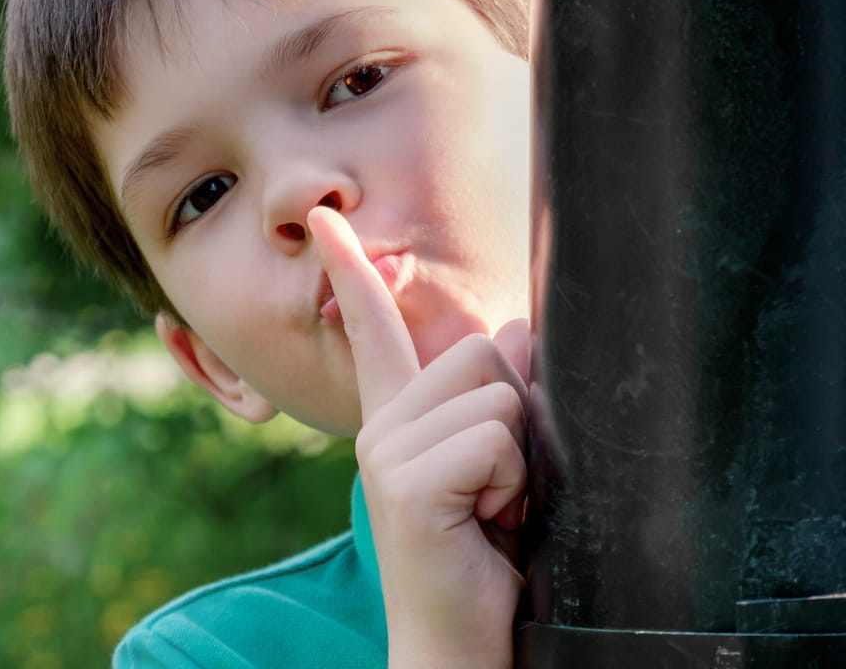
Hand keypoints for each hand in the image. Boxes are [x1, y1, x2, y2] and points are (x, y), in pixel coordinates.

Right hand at [308, 206, 529, 668]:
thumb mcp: (503, 467)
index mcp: (398, 421)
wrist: (460, 646)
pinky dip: (512, 483)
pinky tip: (486, 523)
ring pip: (498, 390)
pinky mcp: (404, 481)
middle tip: (501, 488)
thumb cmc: (488, 560)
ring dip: (520, 455)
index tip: (324, 219)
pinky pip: (496, 437)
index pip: (376, 331)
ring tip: (493, 508)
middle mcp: (381, 428)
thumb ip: (501, 399)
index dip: (352, 271)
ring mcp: (386, 452)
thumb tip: (518, 329)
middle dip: (519, 415)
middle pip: (486, 350)